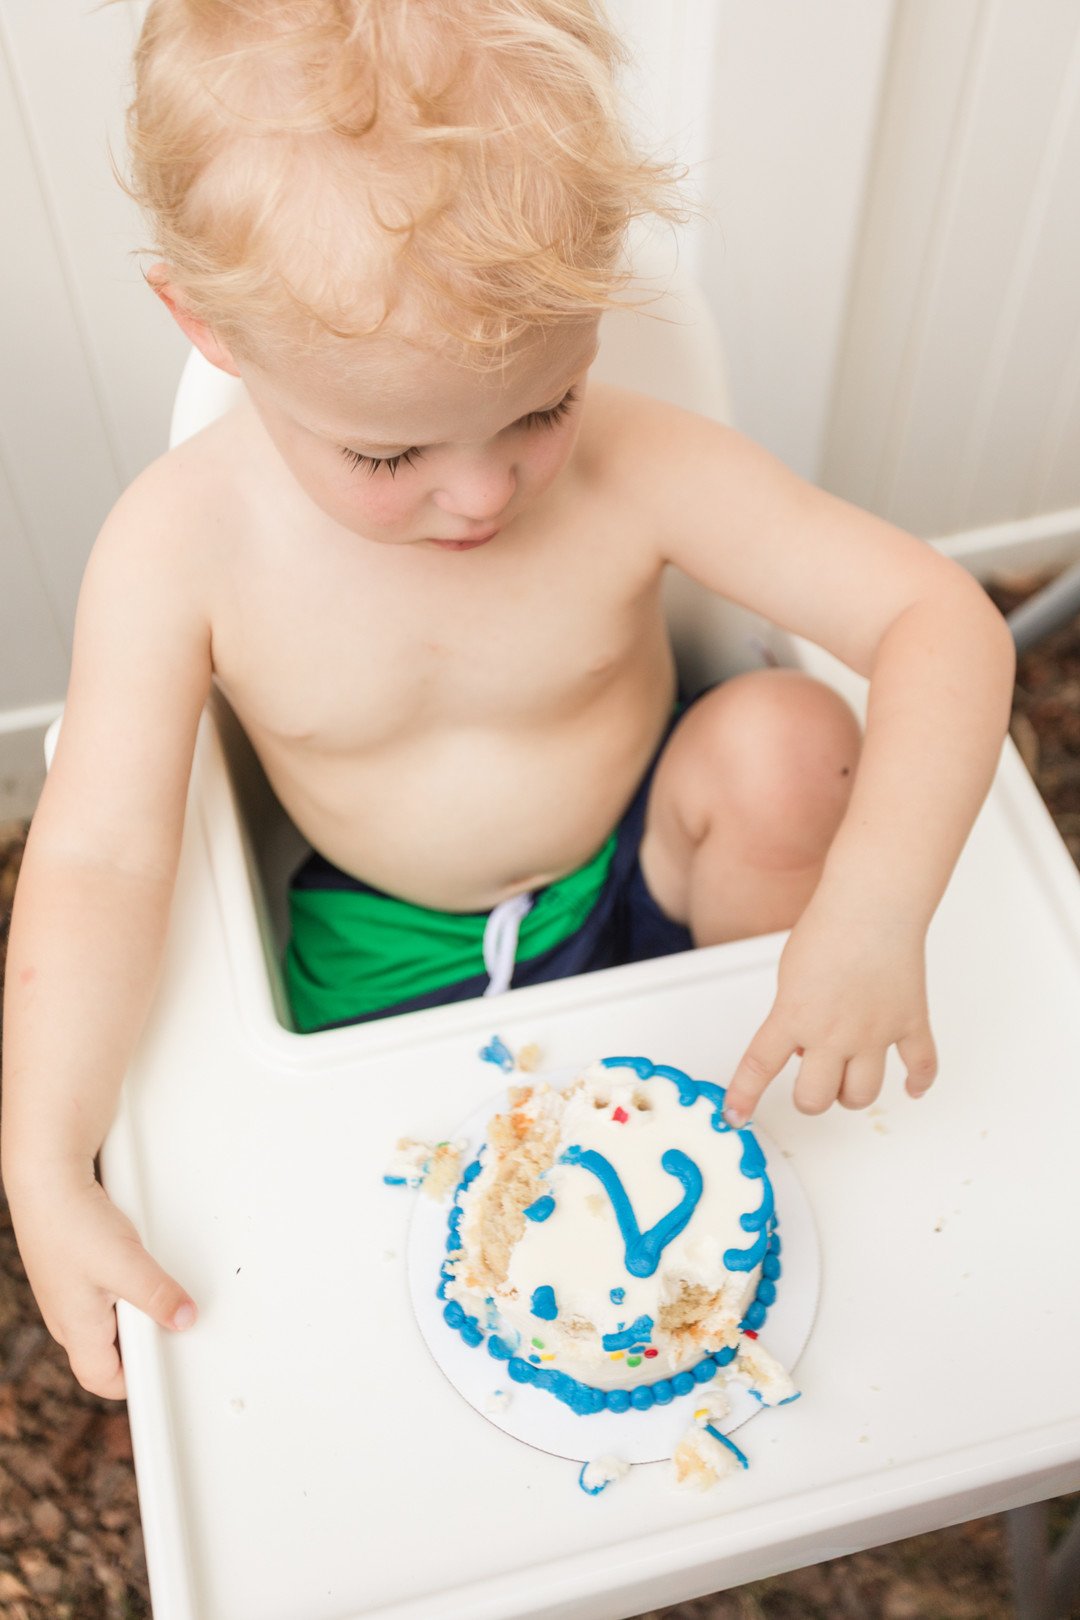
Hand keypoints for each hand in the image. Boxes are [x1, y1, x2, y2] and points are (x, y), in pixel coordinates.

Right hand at [9, 1170, 196, 1398]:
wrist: (45, 1179)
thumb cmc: (71, 1221)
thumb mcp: (125, 1262)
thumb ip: (156, 1294)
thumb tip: (184, 1320)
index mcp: (76, 1329)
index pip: (103, 1381)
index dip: (136, 1382)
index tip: (166, 1369)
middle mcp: (68, 1317)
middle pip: (108, 1352)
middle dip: (141, 1343)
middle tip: (170, 1321)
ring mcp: (68, 1292)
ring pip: (108, 1319)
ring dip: (134, 1310)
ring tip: (156, 1287)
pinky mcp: (72, 1268)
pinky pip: (103, 1291)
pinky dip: (125, 1285)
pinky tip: (137, 1262)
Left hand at [722, 902, 937, 1124]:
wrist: (873, 905)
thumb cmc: (829, 927)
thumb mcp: (791, 975)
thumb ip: (793, 1014)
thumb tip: (804, 1047)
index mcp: (794, 1016)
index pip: (759, 1067)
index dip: (744, 1097)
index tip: (736, 1116)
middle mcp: (833, 1034)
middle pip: (817, 1098)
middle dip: (811, 1097)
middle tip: (811, 1083)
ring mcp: (875, 1033)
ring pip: (862, 1095)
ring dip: (852, 1094)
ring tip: (848, 1079)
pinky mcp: (909, 1024)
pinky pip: (920, 1066)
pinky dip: (918, 1082)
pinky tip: (910, 1087)